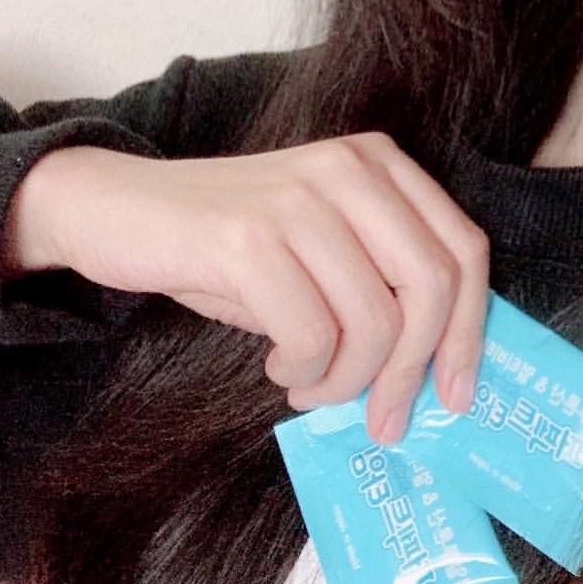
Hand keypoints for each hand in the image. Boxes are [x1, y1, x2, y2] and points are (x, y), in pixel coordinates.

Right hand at [18, 134, 489, 442]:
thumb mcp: (319, 250)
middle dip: (413, 370)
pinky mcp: (246, 237)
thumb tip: (435, 372)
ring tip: (310, 386)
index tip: (455, 394)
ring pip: (373, 320)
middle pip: (432, 285)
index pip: (464, 249)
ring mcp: (299, 198)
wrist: (112, 208)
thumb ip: (378, 284)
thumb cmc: (225, 245)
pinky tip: (278, 366)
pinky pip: (311, 334)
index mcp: (379, 163)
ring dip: (345, 380)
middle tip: (385, 420)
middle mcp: (349, 168)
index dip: (470, 330)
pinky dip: (302, 370)